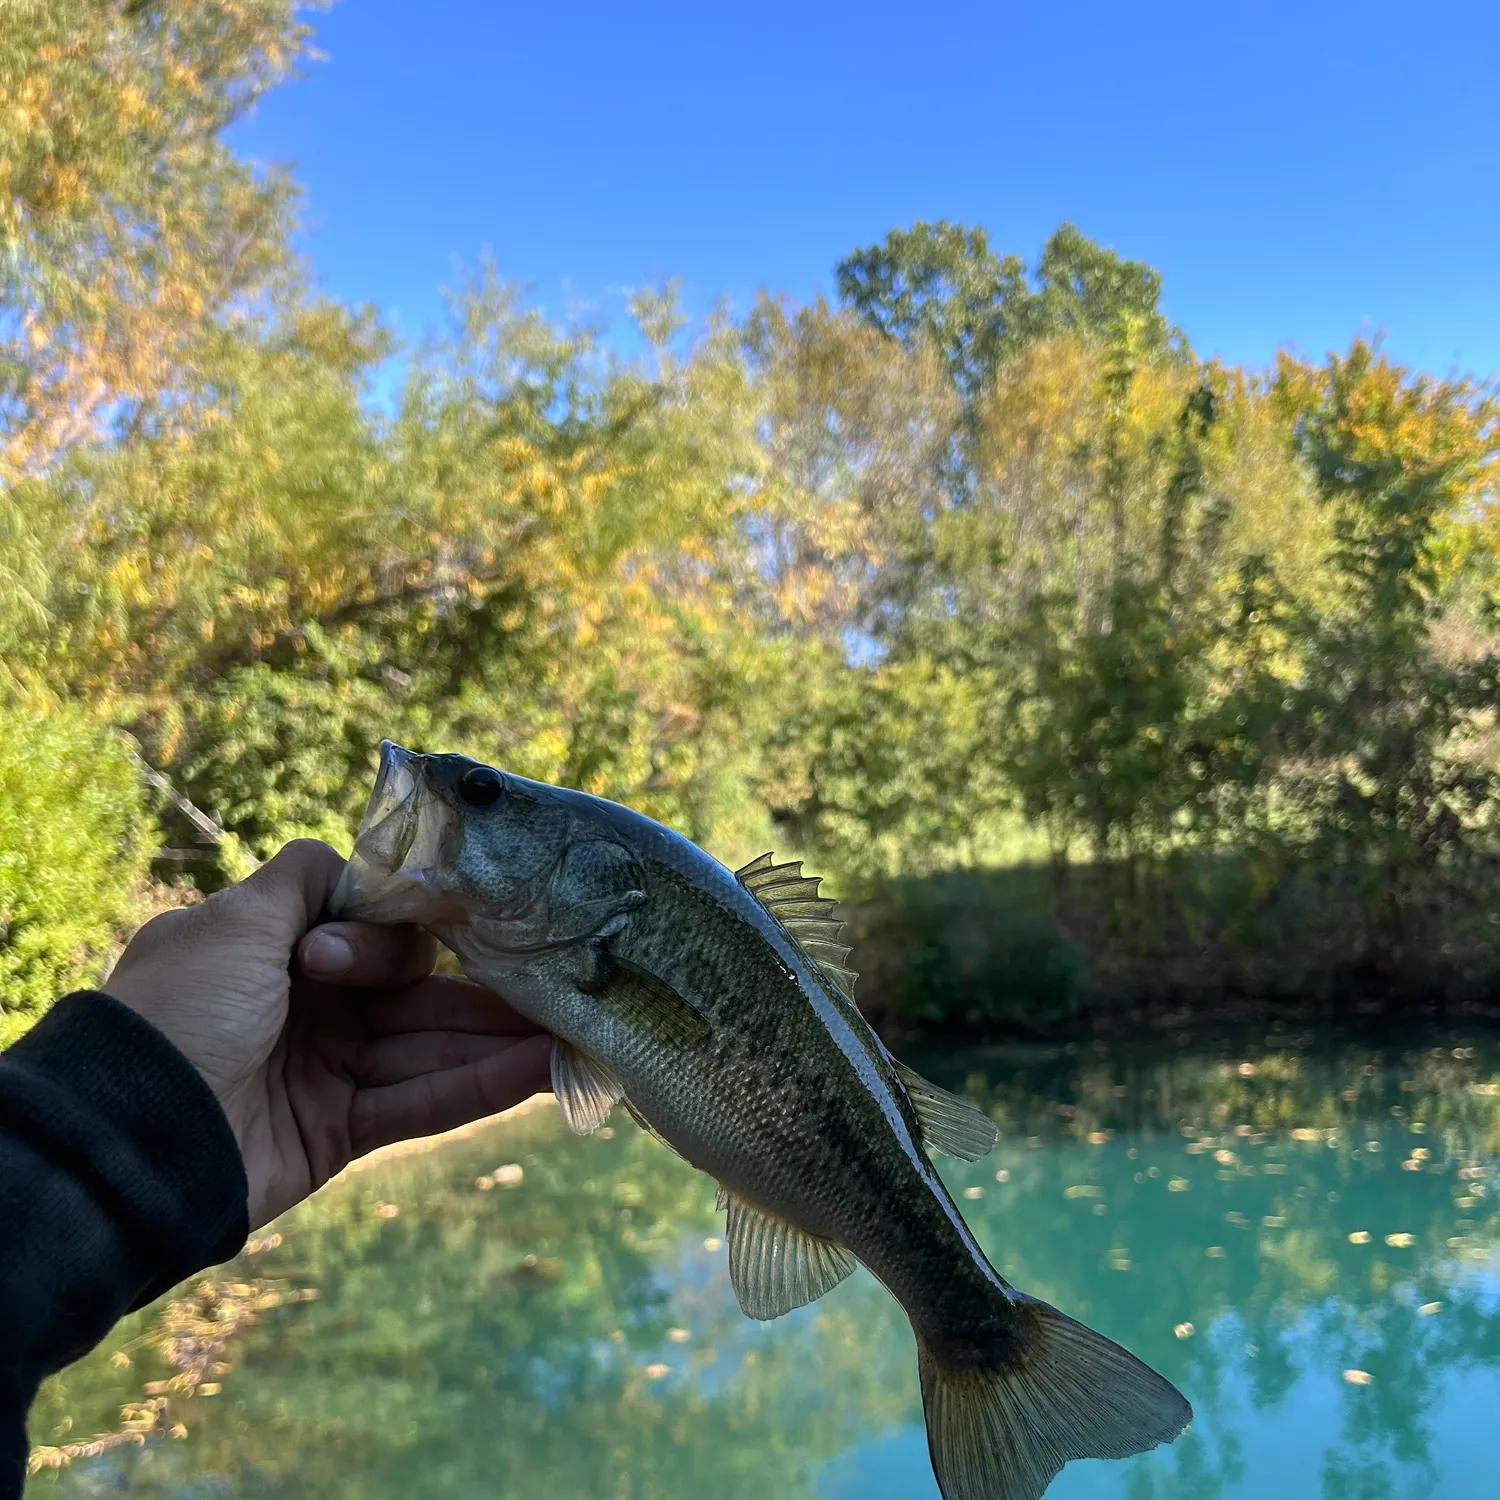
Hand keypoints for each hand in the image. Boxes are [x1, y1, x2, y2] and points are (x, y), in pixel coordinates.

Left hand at [104, 839, 552, 1227]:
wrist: (132, 1137)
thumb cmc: (185, 1010)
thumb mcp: (235, 920)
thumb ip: (303, 879)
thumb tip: (353, 860)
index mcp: (279, 949)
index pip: (374, 929)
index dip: (407, 928)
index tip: (457, 922)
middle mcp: (309, 1005)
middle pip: (414, 989)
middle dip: (481, 987)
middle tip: (556, 977)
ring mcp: (328, 1069)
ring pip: (429, 1045)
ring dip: (500, 1038)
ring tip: (575, 1025)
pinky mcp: (342, 1131)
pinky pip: (420, 1100)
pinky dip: (480, 1085)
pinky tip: (542, 1067)